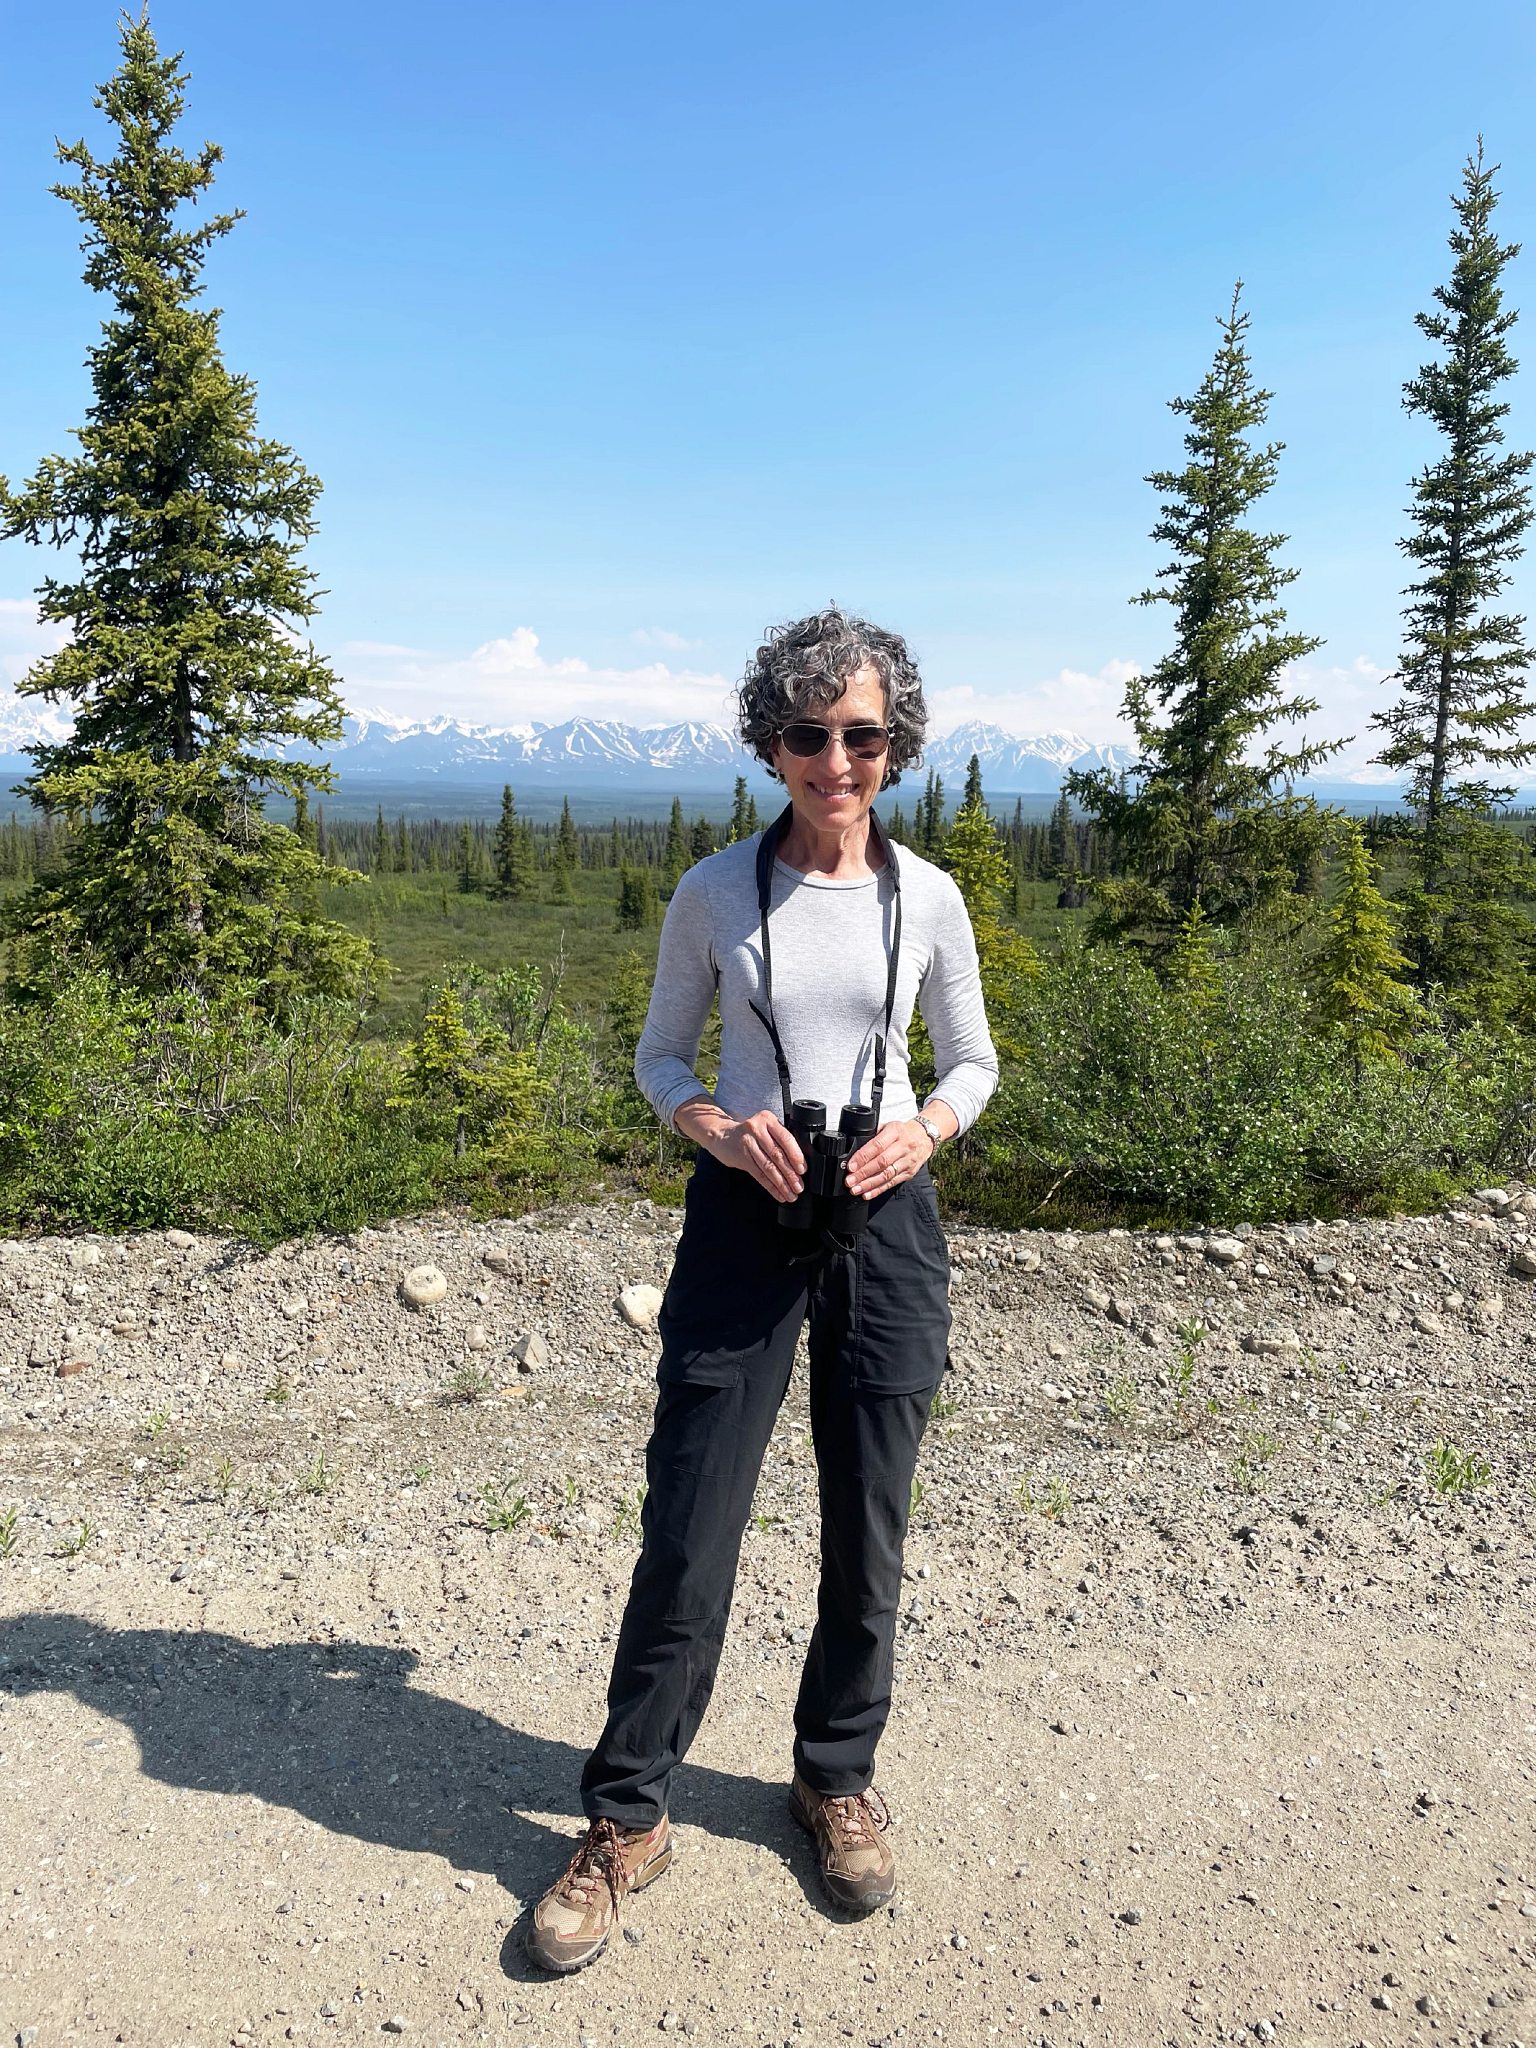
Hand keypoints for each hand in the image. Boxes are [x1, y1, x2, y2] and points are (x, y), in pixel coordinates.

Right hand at [676, 1100, 805, 1202]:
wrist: (722, 1135)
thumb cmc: (750, 1134)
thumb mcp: (765, 1128)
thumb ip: (780, 1139)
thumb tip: (799, 1163)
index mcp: (768, 1119)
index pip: (785, 1138)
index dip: (796, 1156)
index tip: (803, 1169)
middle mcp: (757, 1129)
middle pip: (777, 1155)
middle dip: (790, 1174)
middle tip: (799, 1186)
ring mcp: (747, 1142)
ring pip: (768, 1167)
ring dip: (782, 1184)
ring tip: (791, 1194)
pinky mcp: (741, 1157)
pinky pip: (759, 1175)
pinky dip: (770, 1187)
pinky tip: (778, 1193)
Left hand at [843, 1118, 935, 1200]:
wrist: (924, 1138)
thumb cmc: (902, 1132)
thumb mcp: (889, 1126)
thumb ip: (873, 1135)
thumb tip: (854, 1148)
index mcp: (896, 1131)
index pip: (878, 1145)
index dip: (863, 1157)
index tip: (851, 1166)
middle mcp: (904, 1146)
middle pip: (882, 1162)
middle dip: (863, 1173)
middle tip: (850, 1181)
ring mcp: (908, 1161)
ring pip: (886, 1175)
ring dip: (869, 1184)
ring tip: (855, 1189)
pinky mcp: (909, 1173)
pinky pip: (892, 1183)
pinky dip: (878, 1190)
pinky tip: (867, 1194)